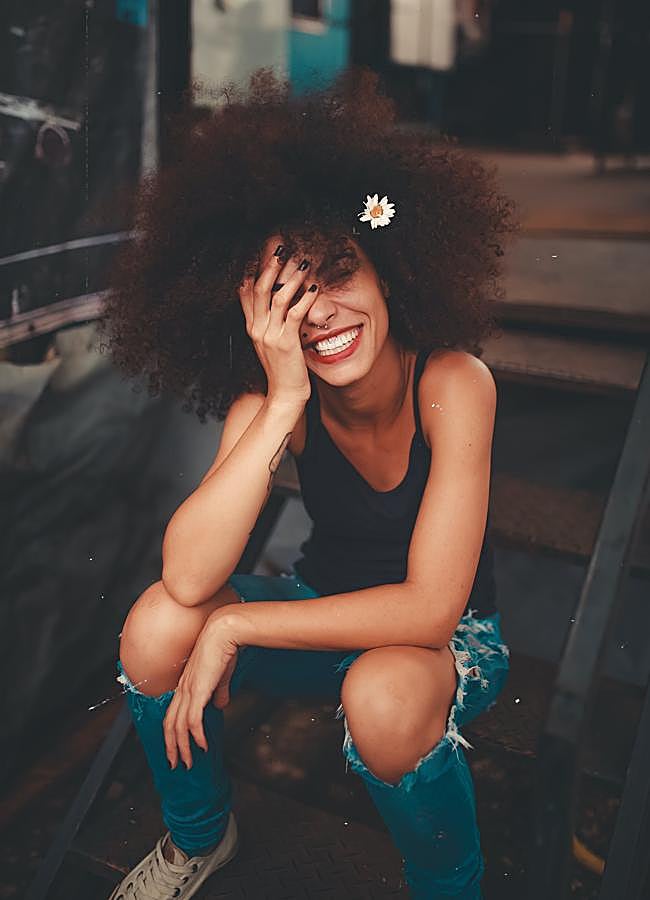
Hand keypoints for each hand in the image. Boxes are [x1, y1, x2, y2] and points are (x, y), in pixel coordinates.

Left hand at [163, 611, 243, 768]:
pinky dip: (196, 737)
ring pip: (178, 727)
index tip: (177, 748)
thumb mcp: (221, 676)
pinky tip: (203, 746)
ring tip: (189, 762)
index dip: (172, 733)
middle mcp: (182, 689)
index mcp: (186, 684)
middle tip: (176, 764)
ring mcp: (189, 690)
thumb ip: (219, 691)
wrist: (225, 632)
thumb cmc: (224, 648)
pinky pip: (193, 721)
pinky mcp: (198, 691)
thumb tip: (221, 704)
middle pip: (169, 724)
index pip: (172, 714)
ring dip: (183, 747)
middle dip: (171, 747)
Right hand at [238, 240, 319, 406]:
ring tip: (303, 263)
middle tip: (282, 248)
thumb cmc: (283, 370)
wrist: (284, 395)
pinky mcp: (286, 343)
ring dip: (291, 278)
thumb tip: (278, 303)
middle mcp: (257, 329)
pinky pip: (295, 314)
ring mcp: (269, 335)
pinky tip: (315, 289)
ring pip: (277, 297)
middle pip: (259, 288)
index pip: (246, 292)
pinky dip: (305, 299)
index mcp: (252, 328)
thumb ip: (271, 323)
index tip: (262, 251)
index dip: (253, 269)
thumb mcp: (272, 343)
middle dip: (270, 266)